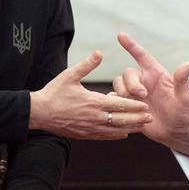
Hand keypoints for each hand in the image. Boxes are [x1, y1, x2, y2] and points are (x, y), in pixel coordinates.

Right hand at [29, 50, 151, 139]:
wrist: (38, 113)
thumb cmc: (54, 92)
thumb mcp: (70, 75)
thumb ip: (87, 65)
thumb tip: (100, 52)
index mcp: (93, 102)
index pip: (119, 105)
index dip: (133, 105)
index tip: (146, 104)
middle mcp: (94, 117)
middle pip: (120, 120)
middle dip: (137, 119)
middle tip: (150, 117)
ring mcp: (89, 128)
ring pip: (114, 130)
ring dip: (129, 129)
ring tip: (142, 127)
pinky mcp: (84, 135)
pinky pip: (103, 136)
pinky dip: (115, 136)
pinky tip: (124, 135)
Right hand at [114, 33, 188, 155]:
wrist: (177, 133)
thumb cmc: (183, 113)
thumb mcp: (184, 97)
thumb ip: (182, 81)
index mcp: (156, 75)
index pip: (141, 55)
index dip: (131, 45)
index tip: (121, 35)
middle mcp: (144, 82)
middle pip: (127, 73)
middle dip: (131, 83)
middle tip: (143, 96)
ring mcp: (135, 95)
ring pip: (118, 85)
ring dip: (123, 94)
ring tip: (138, 106)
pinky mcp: (129, 107)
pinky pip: (115, 100)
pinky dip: (116, 104)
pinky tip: (124, 111)